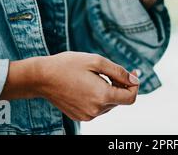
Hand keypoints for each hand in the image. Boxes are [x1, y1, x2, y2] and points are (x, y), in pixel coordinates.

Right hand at [0, 52, 139, 121]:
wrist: (42, 77)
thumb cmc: (68, 65)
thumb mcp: (96, 61)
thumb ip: (119, 72)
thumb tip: (135, 79)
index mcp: (102, 96)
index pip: (130, 97)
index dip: (134, 85)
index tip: (132, 73)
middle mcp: (96, 110)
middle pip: (120, 101)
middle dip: (122, 86)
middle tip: (113, 71)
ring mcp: (87, 115)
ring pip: (109, 104)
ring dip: (110, 92)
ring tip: (98, 77)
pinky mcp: (80, 116)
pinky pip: (97, 108)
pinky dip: (99, 97)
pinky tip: (88, 85)